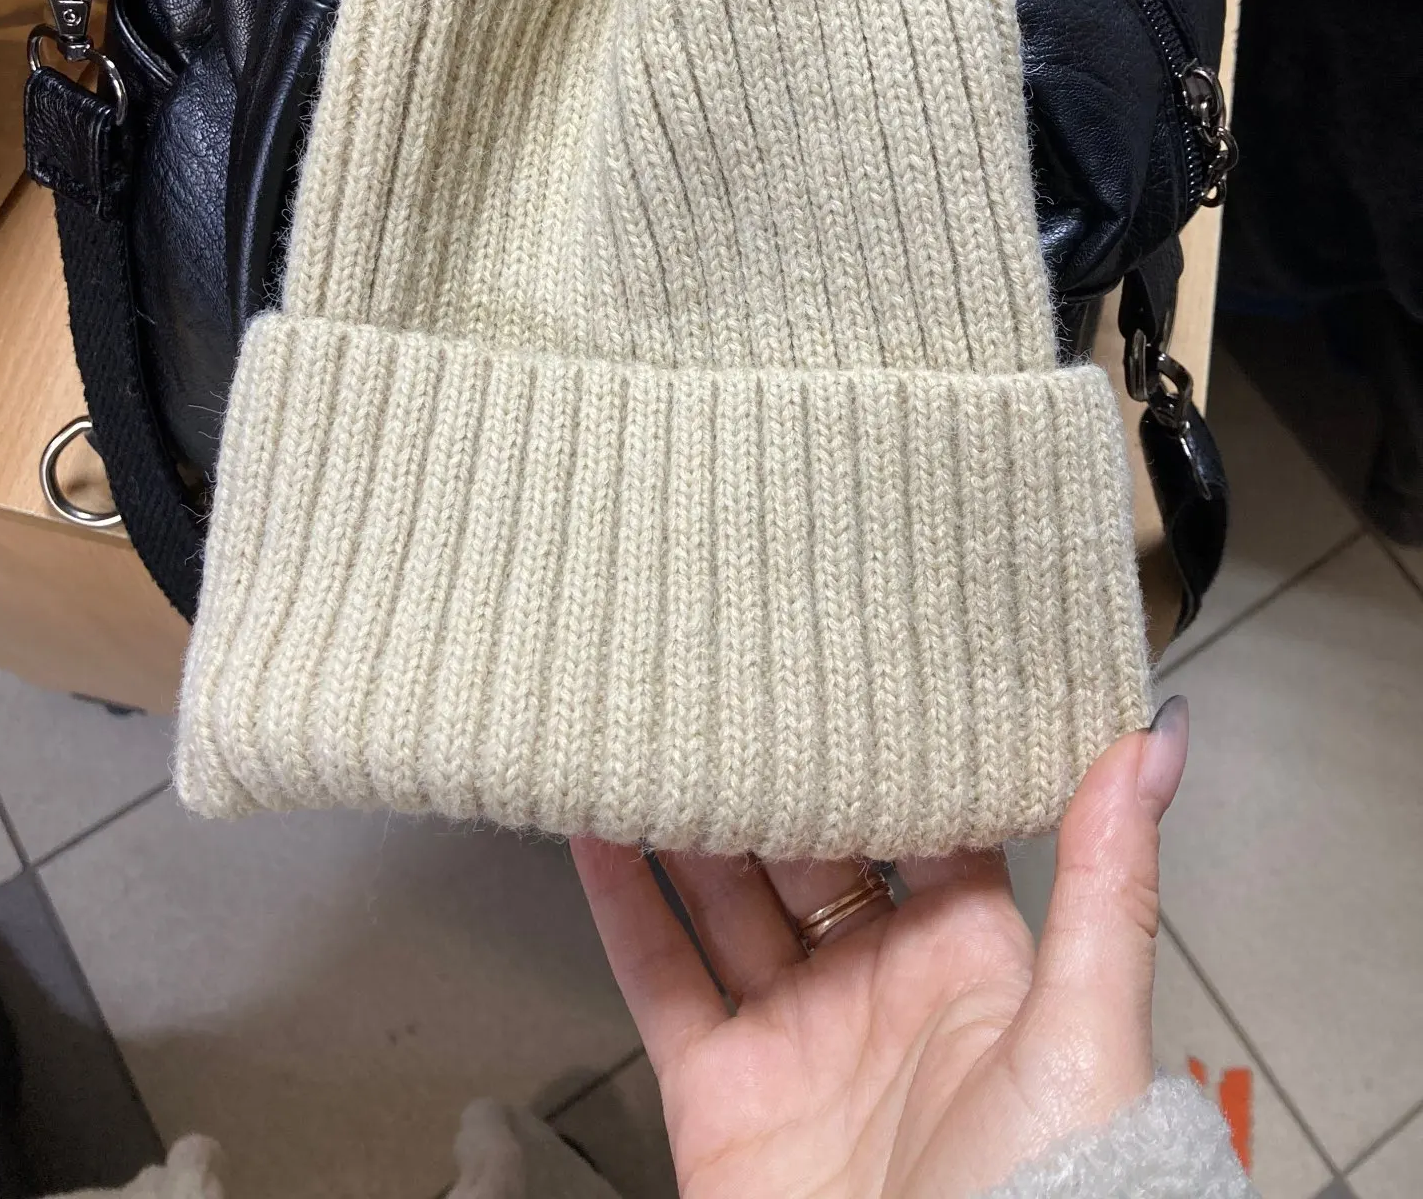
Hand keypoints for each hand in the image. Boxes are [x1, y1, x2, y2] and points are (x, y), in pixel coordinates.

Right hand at [571, 697, 1188, 1198]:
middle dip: (775, 770)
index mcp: (976, 963)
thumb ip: (1110, 884)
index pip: (928, 823)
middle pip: (813, 850)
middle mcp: (881, 988)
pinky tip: (594, 829)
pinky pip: (662, 979)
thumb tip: (1159, 742)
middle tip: (730, 672)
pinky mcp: (720, 1093)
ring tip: (652, 725)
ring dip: (688, 818)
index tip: (853, 658)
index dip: (890, 746)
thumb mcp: (1086, 1030)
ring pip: (726, 898)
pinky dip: (621, 904)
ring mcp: (796, 1037)